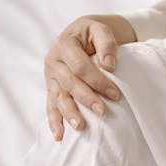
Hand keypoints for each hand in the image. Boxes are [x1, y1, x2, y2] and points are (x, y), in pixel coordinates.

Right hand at [44, 15, 134, 139]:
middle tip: (103, 112)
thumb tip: (109, 65)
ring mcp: (50, 76)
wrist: (83, 33)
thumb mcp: (101, 30)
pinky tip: (59, 135)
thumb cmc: (94, 34)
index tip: (115, 94)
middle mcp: (53, 61)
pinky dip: (54, 121)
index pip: (80, 66)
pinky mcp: (52, 87)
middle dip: (87, 98)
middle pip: (69, 83)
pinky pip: (51, 105)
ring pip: (59, 97)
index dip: (98, 81)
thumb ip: (106, 44)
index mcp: (64, 45)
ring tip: (80, 127)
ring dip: (69, 113)